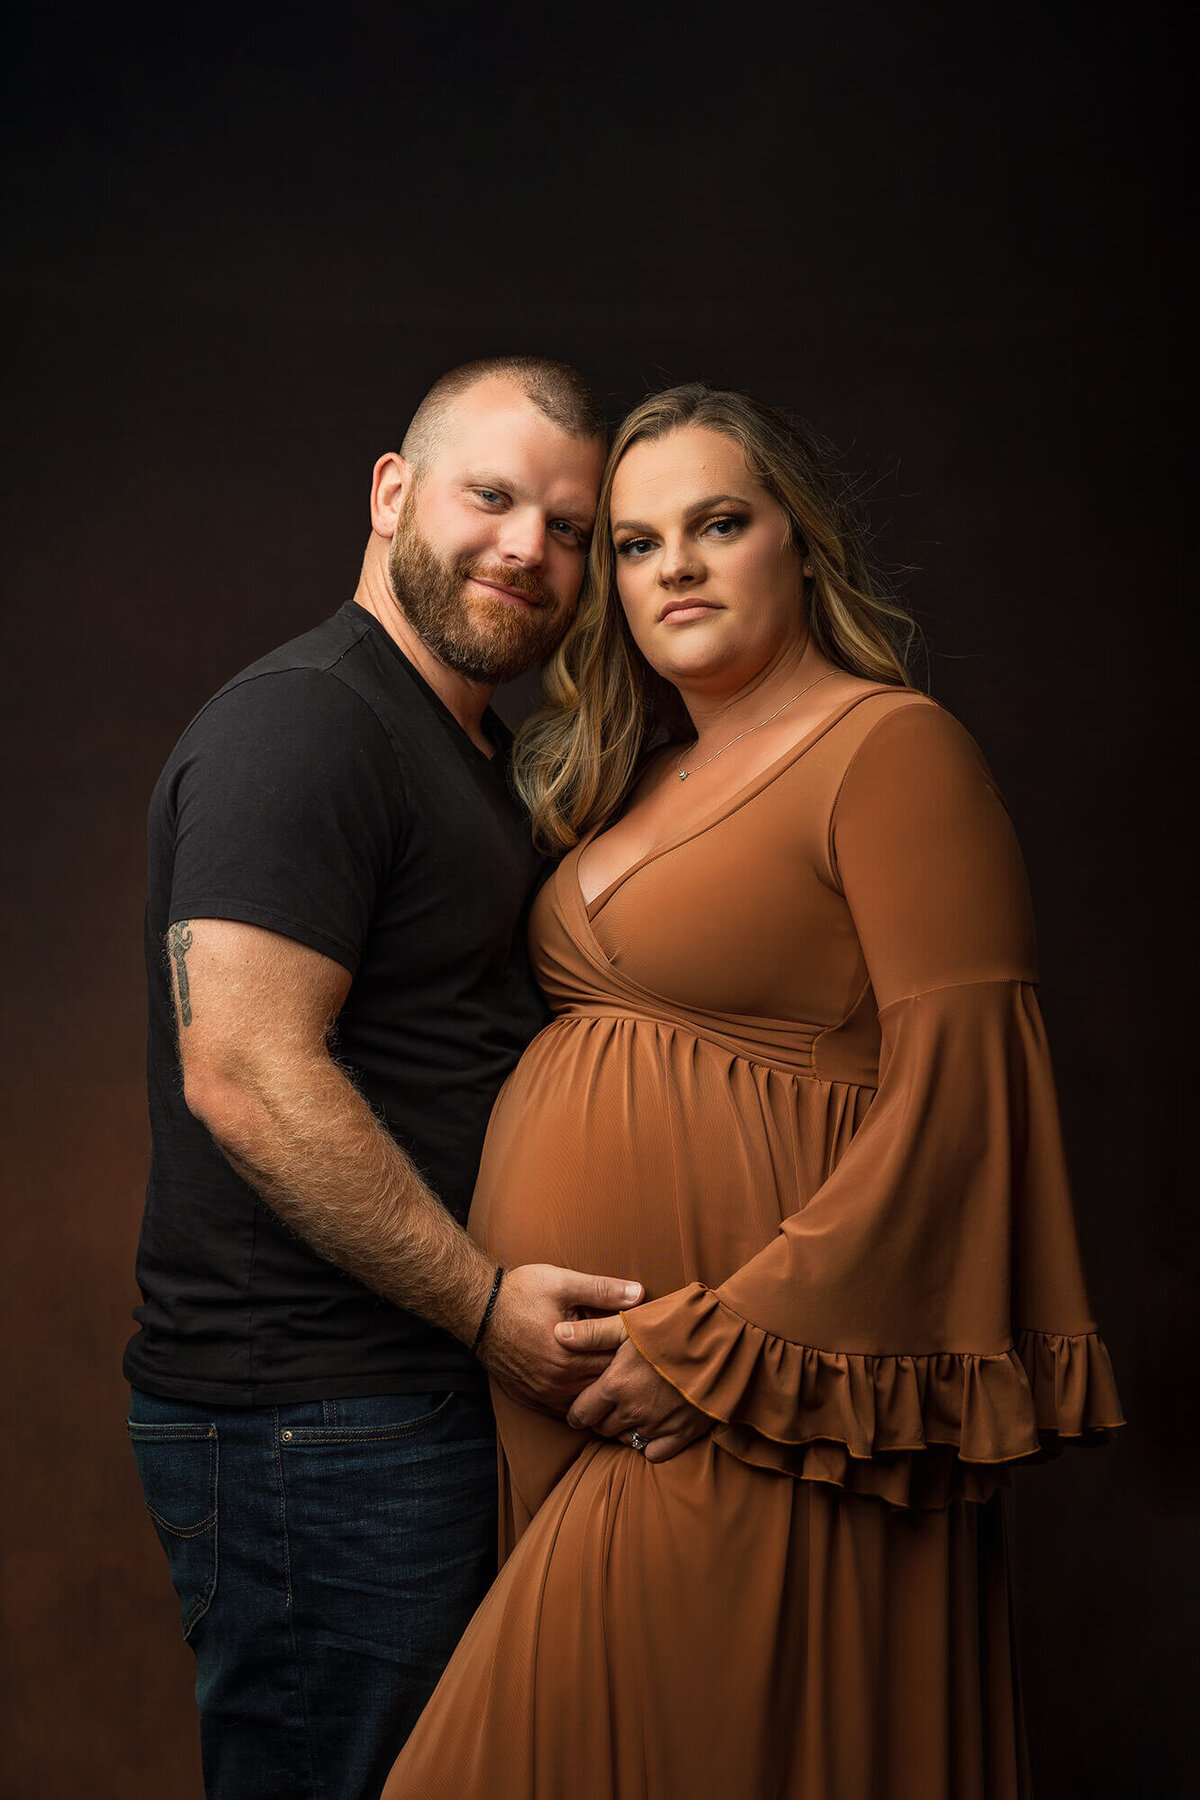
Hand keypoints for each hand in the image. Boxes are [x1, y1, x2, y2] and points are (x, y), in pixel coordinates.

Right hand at [480, 1264, 641, 1414]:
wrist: (477, 1312)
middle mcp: (558, 1381)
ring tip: (618, 1372)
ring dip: (602, 1388)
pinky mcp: (533, 1399)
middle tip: (639, 1358)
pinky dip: (581, 1400)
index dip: (634, 1350)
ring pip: (588, 1400)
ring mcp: (545, 1394)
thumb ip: (603, 1290)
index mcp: (570, 1354)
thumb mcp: (562, 1282)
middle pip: (605, 1383)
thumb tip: (640, 1293)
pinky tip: (590, 1386)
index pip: (617, 1360)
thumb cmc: (520, 1293)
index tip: (644, 1340)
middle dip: (622, 1370)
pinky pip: (567, 1410)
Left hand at [563, 1329, 711, 1463]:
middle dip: (600, 1418)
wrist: (725, 1338)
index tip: (582, 1405)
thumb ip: (592, 1333)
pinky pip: (654, 1453)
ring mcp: (659, 1425)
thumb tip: (557, 1335)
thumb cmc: (675, 1324)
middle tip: (608, 1403)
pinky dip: (650, 1443)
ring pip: (626, 1440)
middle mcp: (633, 1410)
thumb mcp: (630, 1324)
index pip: (581, 1413)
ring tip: (631, 1410)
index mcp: (616, 1384)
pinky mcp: (683, 1433)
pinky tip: (653, 1425)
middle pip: (602, 1429)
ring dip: (624, 1429)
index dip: (578, 1410)